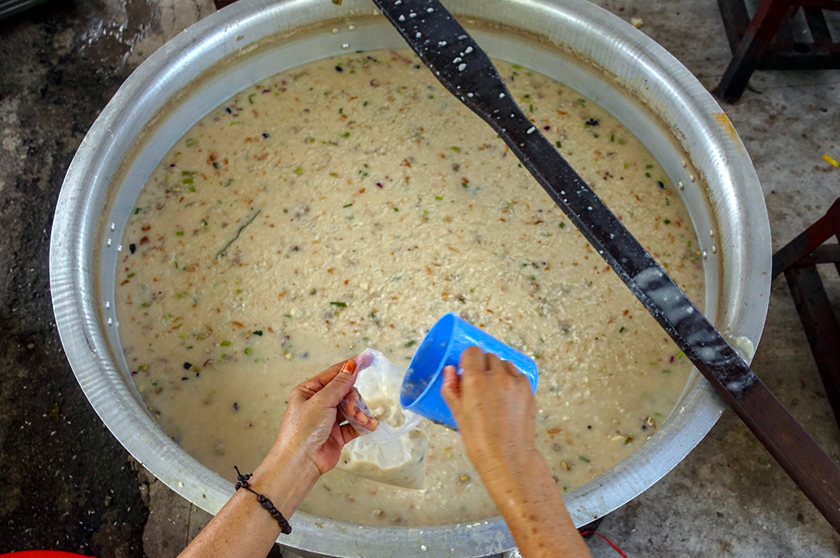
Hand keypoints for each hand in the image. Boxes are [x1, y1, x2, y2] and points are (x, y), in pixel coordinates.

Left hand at [270, 358, 369, 477]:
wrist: (300, 463)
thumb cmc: (302, 430)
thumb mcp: (322, 401)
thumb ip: (340, 383)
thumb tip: (351, 366)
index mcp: (309, 391)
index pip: (334, 374)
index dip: (351, 366)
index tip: (367, 358)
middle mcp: (319, 404)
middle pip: (346, 392)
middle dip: (354, 400)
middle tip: (353, 409)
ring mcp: (328, 420)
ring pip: (352, 409)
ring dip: (360, 414)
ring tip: (362, 421)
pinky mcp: (337, 435)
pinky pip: (355, 425)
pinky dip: (363, 425)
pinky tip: (369, 426)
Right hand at [440, 346, 538, 487]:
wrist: (507, 457)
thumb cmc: (478, 439)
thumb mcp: (458, 413)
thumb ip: (451, 388)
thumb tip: (450, 370)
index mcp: (475, 380)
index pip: (472, 352)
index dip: (468, 360)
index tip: (467, 369)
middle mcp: (497, 376)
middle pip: (489, 356)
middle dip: (483, 366)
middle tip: (480, 384)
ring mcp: (515, 382)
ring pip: (505, 364)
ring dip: (499, 372)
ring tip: (495, 392)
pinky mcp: (528, 390)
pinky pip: (518, 376)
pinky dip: (512, 381)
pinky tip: (508, 399)